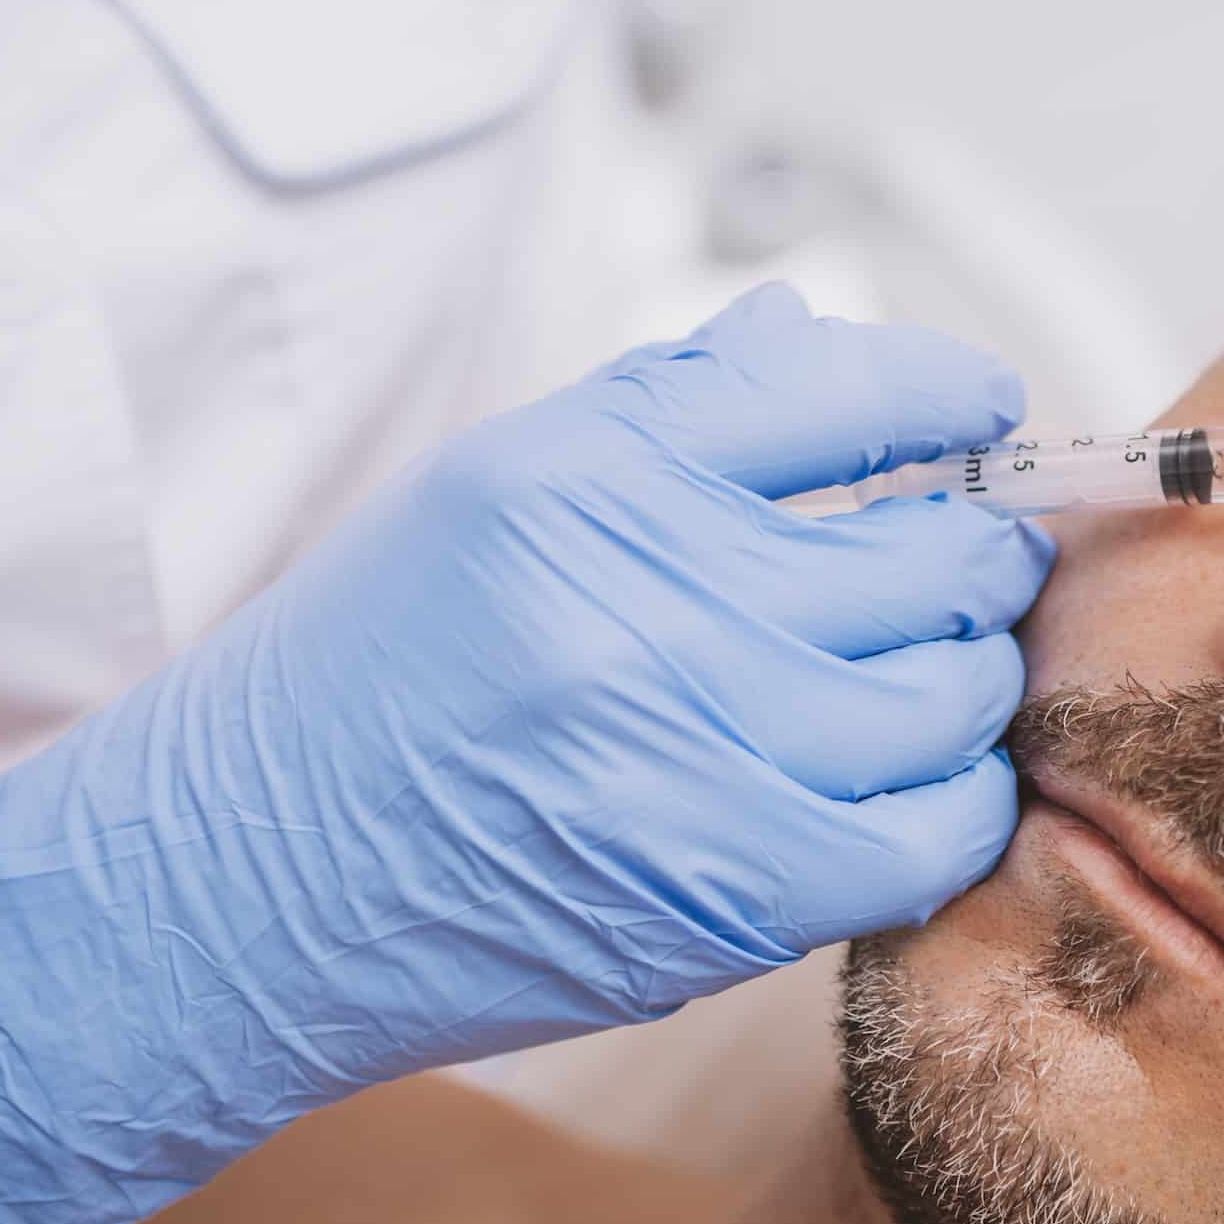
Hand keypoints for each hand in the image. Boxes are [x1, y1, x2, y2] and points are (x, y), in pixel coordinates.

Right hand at [0, 285, 1051, 1223]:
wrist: (237, 886)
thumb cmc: (370, 679)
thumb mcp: (485, 495)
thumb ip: (665, 412)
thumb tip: (809, 331)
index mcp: (585, 473)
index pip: (835, 390)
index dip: (945, 394)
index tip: (986, 411)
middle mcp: (651, 597)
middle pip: (931, 553)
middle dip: (976, 556)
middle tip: (970, 567)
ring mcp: (698, 748)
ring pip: (954, 693)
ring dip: (969, 683)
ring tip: (931, 679)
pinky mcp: (732, 891)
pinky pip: (937, 832)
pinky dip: (960, 803)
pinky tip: (920, 786)